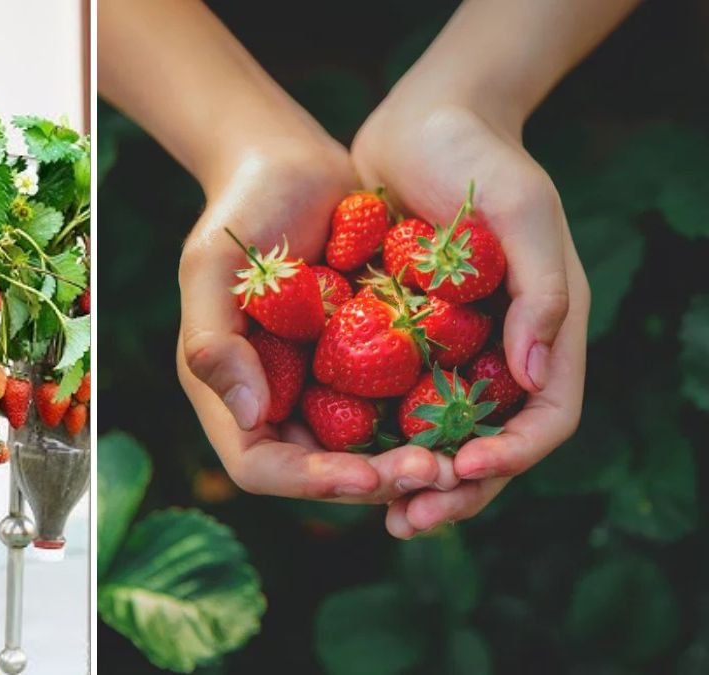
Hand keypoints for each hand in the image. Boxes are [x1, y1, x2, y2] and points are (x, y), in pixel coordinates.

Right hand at [177, 134, 460, 503]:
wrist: (292, 164)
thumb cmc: (241, 210)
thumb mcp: (212, 268)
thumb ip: (214, 341)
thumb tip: (248, 417)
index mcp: (230, 391)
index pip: (261, 465)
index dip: (311, 481)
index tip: (367, 475)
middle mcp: (276, 400)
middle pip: (322, 471)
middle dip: (376, 480)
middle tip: (435, 471)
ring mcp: (321, 384)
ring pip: (365, 450)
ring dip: (409, 461)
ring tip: (459, 457)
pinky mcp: (364, 361)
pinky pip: (395, 405)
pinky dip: (427, 419)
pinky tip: (470, 415)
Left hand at [352, 99, 589, 536]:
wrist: (420, 121)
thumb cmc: (478, 157)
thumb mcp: (522, 210)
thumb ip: (541, 290)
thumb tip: (533, 378)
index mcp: (545, 330)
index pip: (544, 419)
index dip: (510, 457)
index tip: (461, 469)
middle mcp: (502, 350)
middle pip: (490, 445)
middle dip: (455, 488)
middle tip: (408, 520)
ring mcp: (454, 348)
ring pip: (440, 435)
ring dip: (413, 476)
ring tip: (377, 510)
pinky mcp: (405, 339)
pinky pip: (394, 401)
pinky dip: (376, 434)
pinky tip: (338, 456)